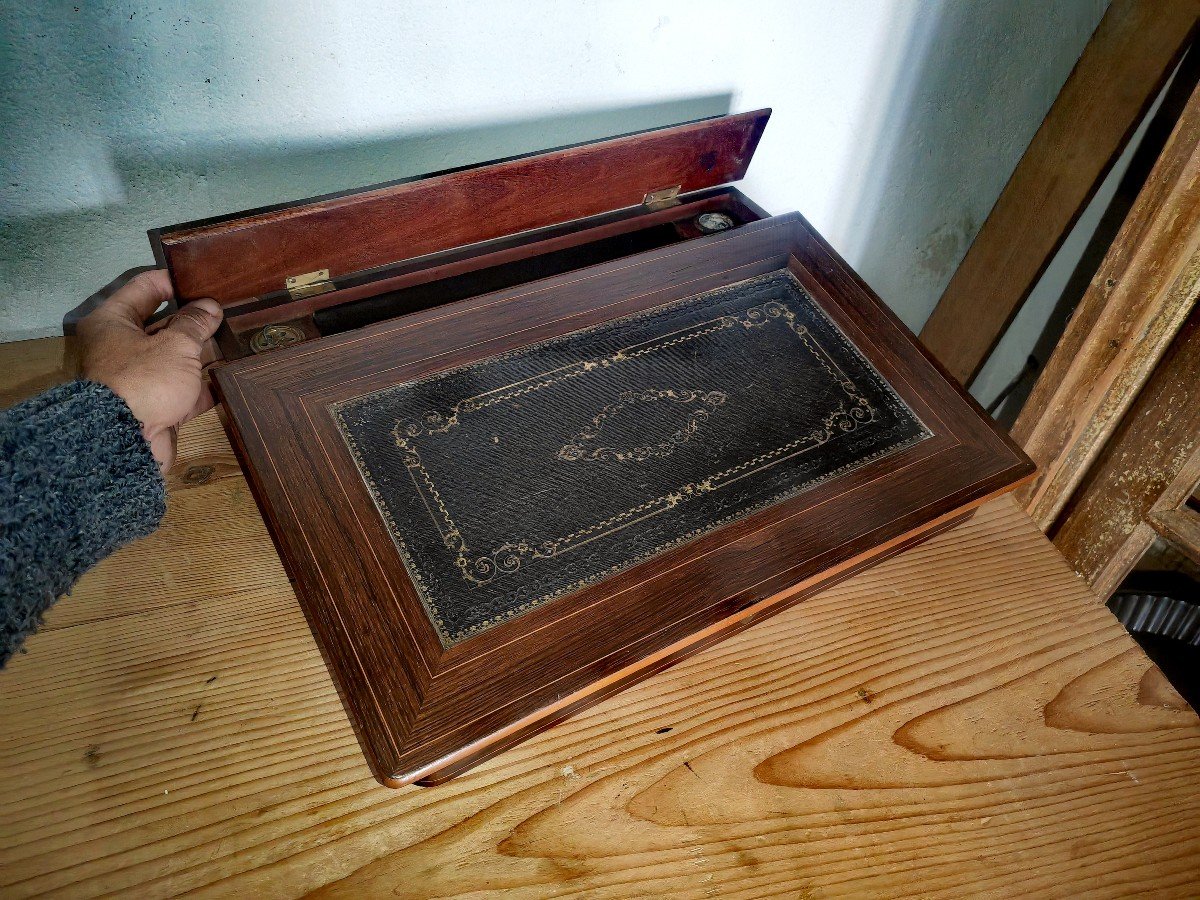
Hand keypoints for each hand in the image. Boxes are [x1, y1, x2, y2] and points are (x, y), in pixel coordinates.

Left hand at [78, 270, 222, 471]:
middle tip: (229, 310)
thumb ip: (196, 323)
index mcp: (113, 322)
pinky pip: (183, 390)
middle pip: (162, 324)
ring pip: (175, 358)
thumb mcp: (175, 344)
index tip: (207, 278)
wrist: (125, 442)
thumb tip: (210, 306)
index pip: (145, 287)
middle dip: (195, 319)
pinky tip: (233, 376)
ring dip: (203, 353)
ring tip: (238, 339)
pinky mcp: (154, 406)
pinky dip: (205, 386)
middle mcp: (120, 347)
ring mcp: (137, 379)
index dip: (176, 280)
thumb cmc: (145, 379)